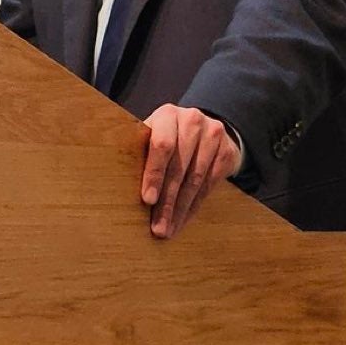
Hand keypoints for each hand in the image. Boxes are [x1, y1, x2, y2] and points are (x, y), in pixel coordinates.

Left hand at [140, 105, 239, 238]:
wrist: (204, 130)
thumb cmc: (166, 137)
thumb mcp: (151, 136)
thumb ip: (139, 152)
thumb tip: (118, 189)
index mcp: (167, 115)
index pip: (161, 146)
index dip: (154, 174)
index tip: (147, 200)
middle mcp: (192, 120)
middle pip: (178, 168)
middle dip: (167, 202)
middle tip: (158, 228)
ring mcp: (213, 134)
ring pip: (195, 180)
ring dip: (180, 209)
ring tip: (168, 229)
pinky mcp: (227, 151)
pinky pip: (209, 185)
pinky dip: (194, 206)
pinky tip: (183, 220)